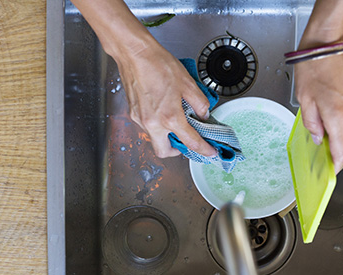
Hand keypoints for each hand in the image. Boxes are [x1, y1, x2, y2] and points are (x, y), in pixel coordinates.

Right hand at [114, 42, 216, 157]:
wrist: (134, 53)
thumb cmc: (157, 64)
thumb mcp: (187, 83)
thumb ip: (199, 103)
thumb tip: (203, 114)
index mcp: (169, 117)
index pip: (190, 142)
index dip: (203, 149)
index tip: (209, 152)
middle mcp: (153, 123)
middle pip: (164, 152)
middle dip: (177, 150)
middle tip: (187, 140)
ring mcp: (140, 119)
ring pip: (154, 139)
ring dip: (166, 136)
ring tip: (176, 120)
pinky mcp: (133, 113)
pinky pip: (147, 127)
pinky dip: (157, 125)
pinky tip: (163, 110)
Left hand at [294, 53, 342, 171]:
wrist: (326, 44)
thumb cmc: (312, 68)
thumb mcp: (304, 100)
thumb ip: (312, 124)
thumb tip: (318, 138)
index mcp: (336, 114)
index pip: (341, 149)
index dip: (336, 164)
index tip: (331, 171)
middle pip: (342, 135)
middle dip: (330, 136)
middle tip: (316, 126)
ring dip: (334, 120)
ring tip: (320, 103)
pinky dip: (339, 109)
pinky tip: (329, 96)